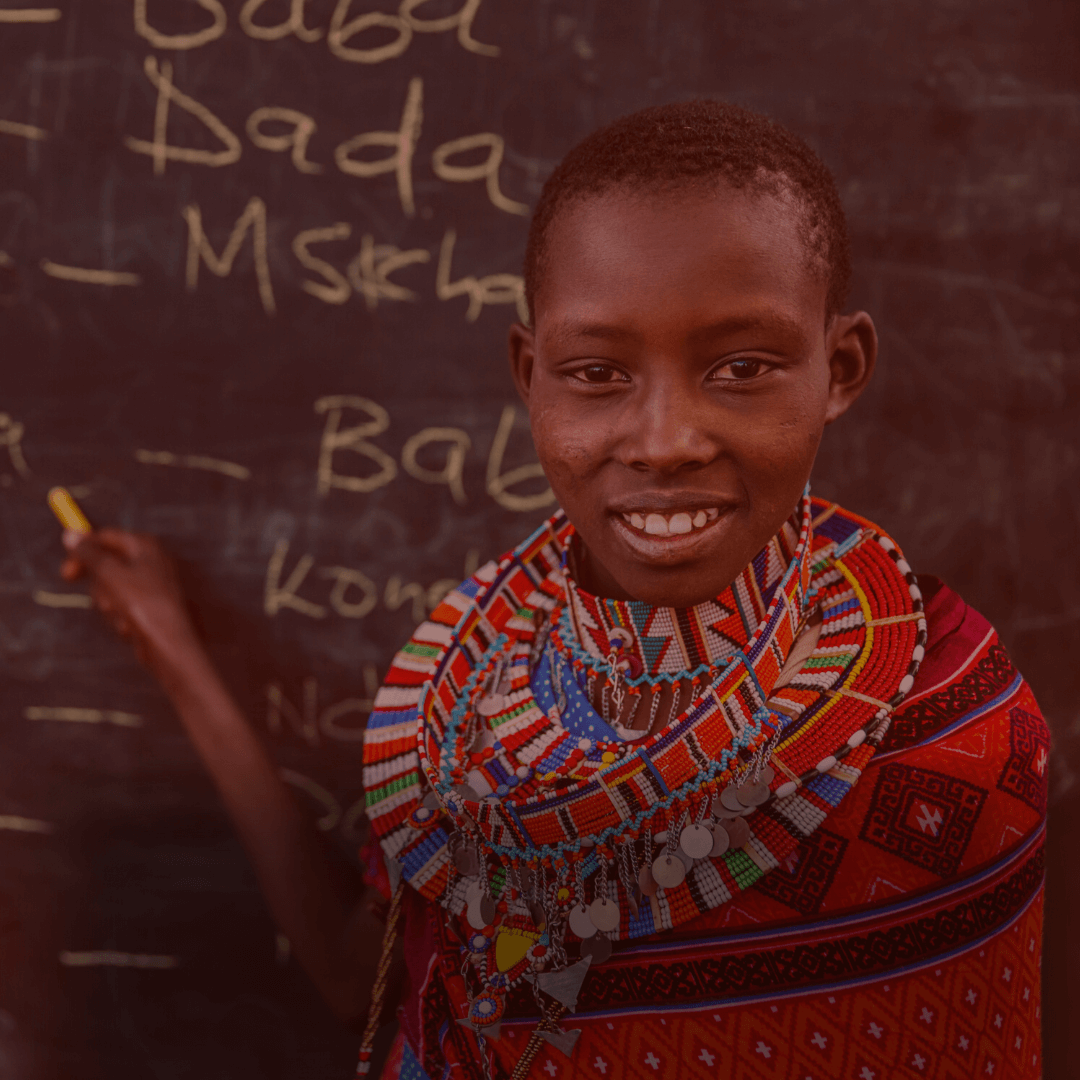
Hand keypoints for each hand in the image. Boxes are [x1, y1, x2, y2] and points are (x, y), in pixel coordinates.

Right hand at [60, 529, 199, 671]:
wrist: (171, 644)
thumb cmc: (144, 603)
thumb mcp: (110, 573)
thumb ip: (89, 553)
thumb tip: (71, 534)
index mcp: (146, 545)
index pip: (106, 538)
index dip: (83, 554)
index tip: (67, 574)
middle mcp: (151, 560)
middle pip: (107, 566)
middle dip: (101, 588)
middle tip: (109, 602)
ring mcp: (151, 584)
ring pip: (111, 590)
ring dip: (111, 606)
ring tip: (126, 615)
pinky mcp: (149, 607)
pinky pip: (122, 607)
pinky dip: (123, 618)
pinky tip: (133, 627)